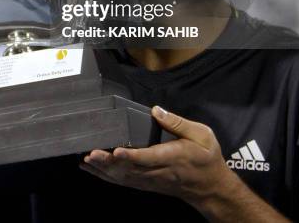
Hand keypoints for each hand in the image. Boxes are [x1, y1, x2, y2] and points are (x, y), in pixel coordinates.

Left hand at [80, 106, 237, 209]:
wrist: (212, 188)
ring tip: (86, 160)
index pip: (149, 158)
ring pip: (124, 178)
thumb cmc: (207, 158)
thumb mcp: (202, 135)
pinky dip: (107, 176)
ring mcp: (151, 181)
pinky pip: (124, 182)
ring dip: (104, 170)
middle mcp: (159, 172)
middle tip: (91, 154)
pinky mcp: (147, 184)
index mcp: (173, 158)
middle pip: (130, 170)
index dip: (131, 156)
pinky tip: (92, 169)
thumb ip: (178, 122)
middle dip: (109, 163)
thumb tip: (156, 110)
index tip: (116, 151)